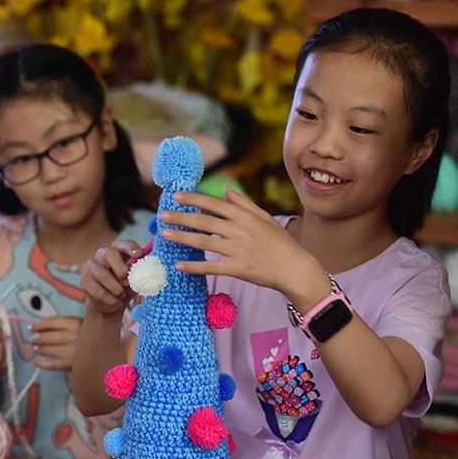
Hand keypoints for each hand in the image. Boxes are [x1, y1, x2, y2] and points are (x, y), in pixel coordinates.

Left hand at [30, 315, 82, 369]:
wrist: (103, 348)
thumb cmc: (86, 335)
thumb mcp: (76, 324)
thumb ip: (59, 324)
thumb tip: (36, 328)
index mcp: (74, 322)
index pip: (50, 322)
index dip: (37, 325)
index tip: (31, 328)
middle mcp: (73, 336)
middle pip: (47, 337)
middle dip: (36, 339)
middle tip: (33, 340)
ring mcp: (72, 351)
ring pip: (48, 350)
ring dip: (39, 349)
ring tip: (36, 348)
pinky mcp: (71, 364)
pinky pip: (52, 365)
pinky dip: (41, 363)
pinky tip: (36, 361)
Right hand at [81, 240, 144, 317]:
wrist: (111, 303)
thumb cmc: (125, 287)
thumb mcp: (135, 281)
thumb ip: (138, 274)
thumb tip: (144, 272)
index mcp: (118, 251)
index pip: (124, 244)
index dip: (131, 247)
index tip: (139, 254)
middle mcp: (103, 254)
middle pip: (110, 253)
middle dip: (121, 269)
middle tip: (127, 282)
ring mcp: (92, 265)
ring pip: (103, 274)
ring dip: (116, 289)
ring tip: (122, 295)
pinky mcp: (85, 279)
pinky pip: (97, 290)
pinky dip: (109, 299)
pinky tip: (114, 301)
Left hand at [160, 188, 321, 299]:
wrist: (295, 268)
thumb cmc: (281, 243)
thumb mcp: (265, 219)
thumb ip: (244, 204)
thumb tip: (226, 189)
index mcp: (246, 217)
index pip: (215, 204)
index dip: (194, 199)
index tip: (177, 196)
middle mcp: (240, 231)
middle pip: (205, 222)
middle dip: (181, 217)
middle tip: (162, 215)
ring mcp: (238, 250)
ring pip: (204, 242)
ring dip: (182, 238)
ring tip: (165, 234)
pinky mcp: (238, 269)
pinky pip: (212, 267)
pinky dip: (195, 266)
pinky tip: (179, 265)